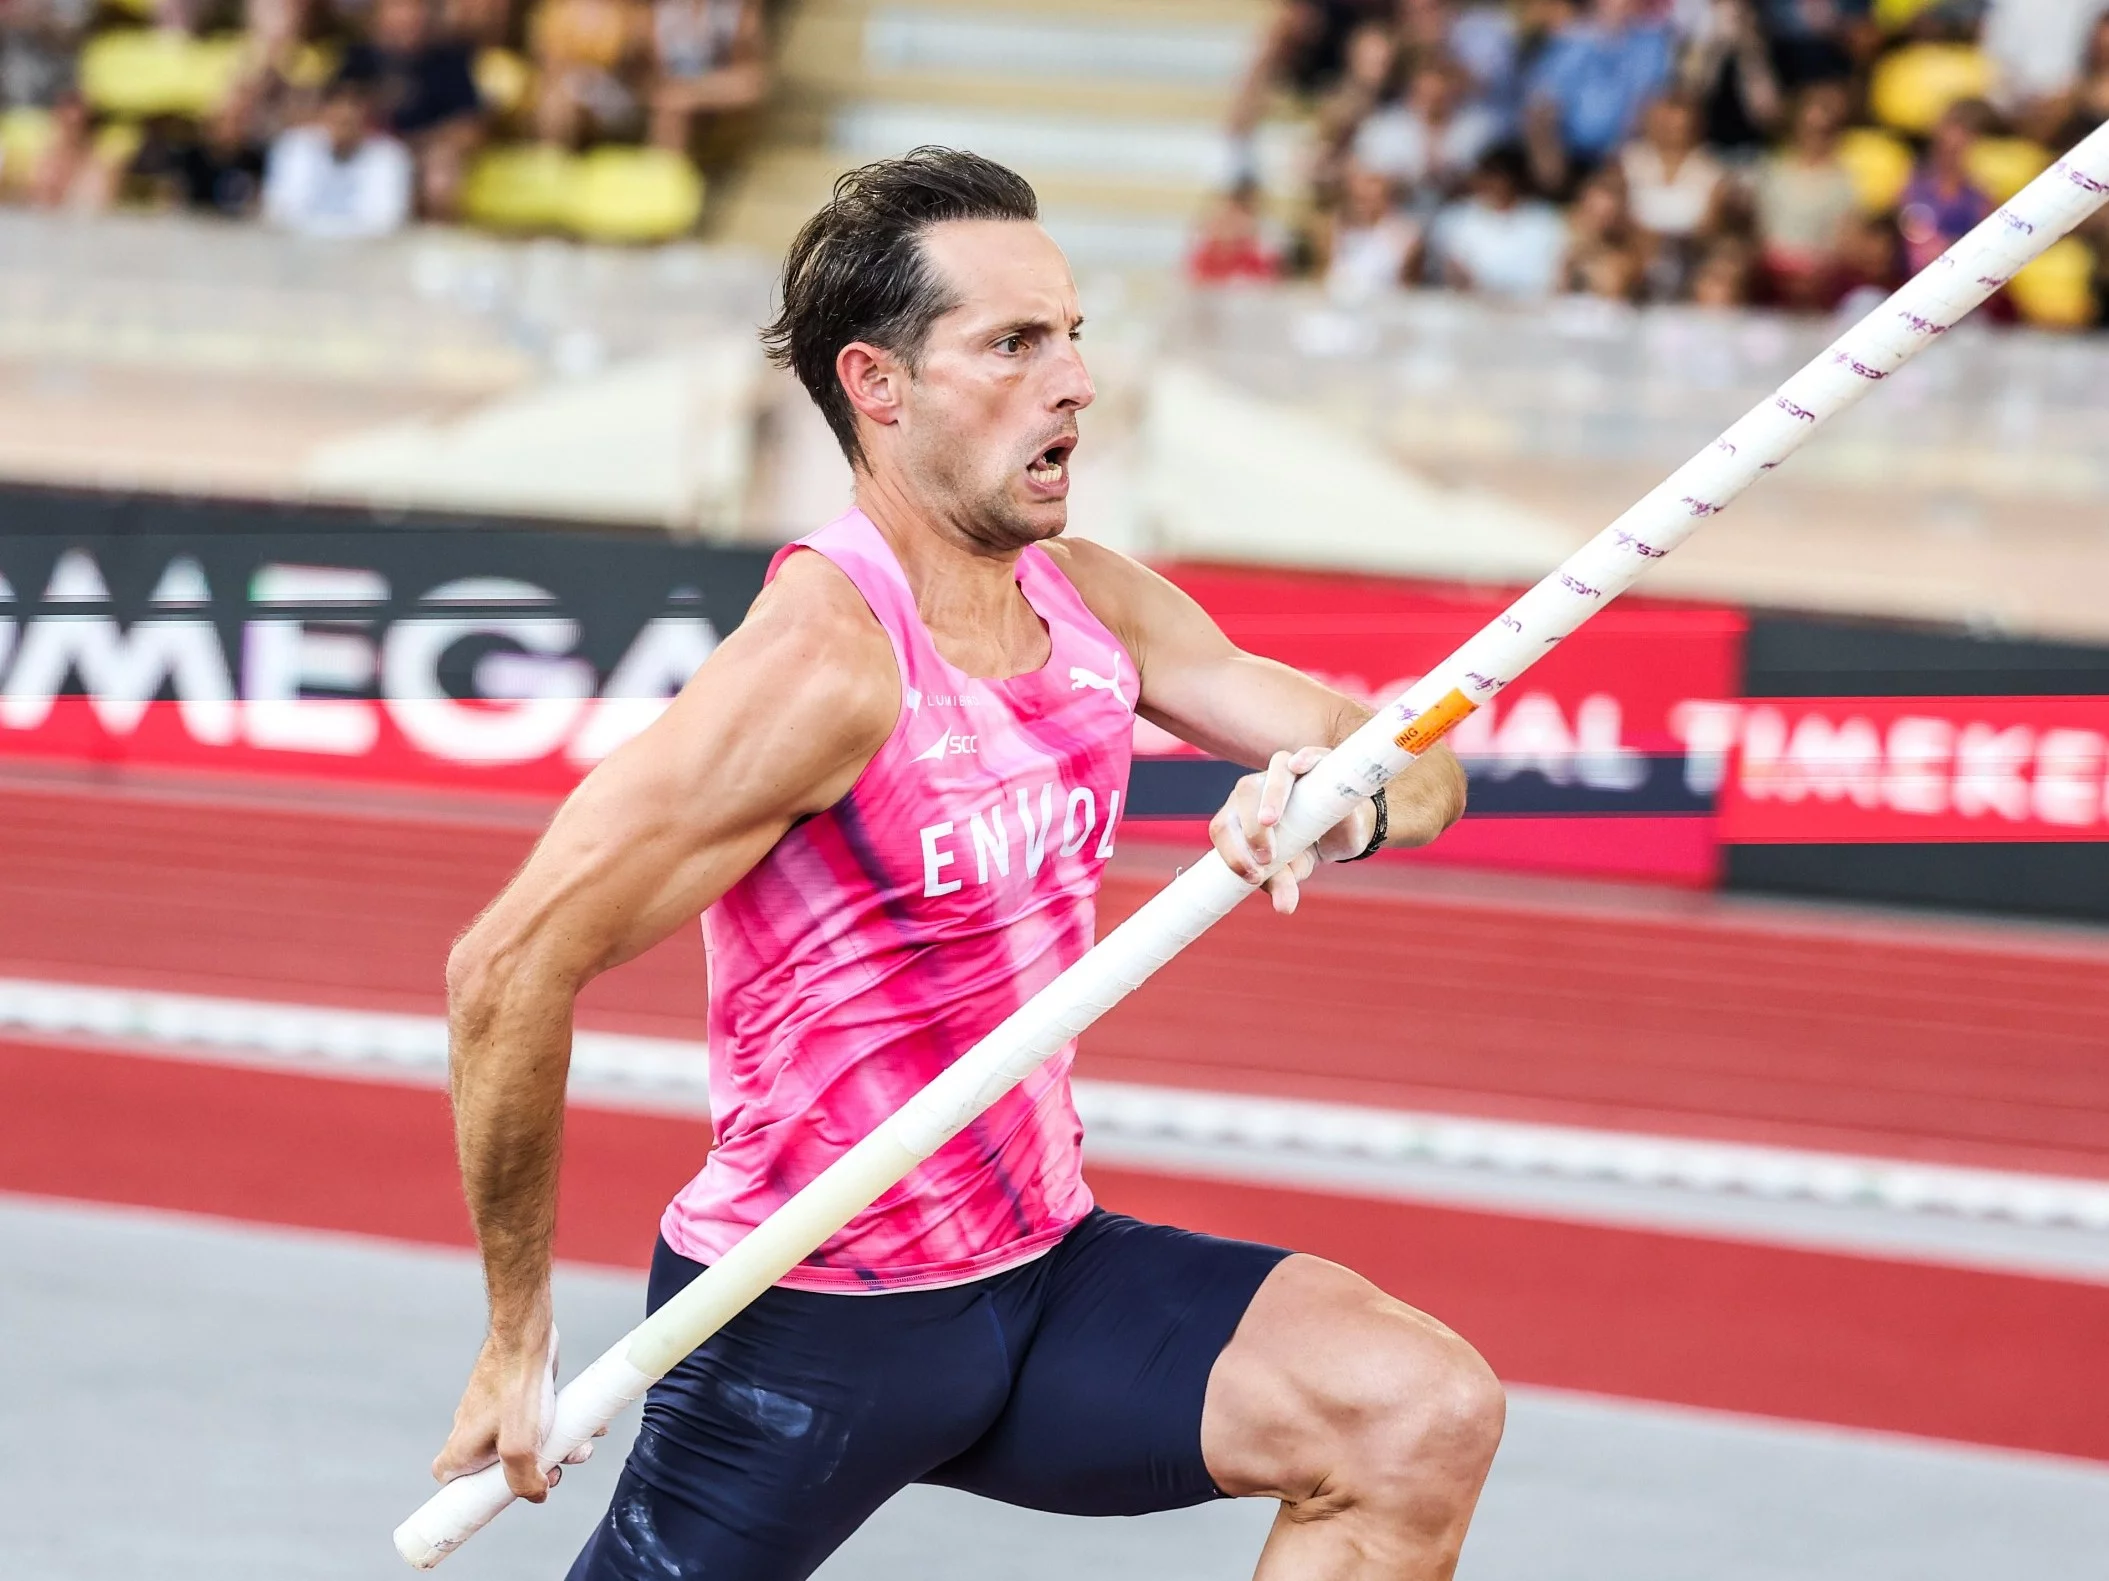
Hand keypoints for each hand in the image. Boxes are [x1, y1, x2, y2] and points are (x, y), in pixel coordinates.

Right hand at [431, 1320, 598, 1501]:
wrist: (527, 1336)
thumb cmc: (516, 1387)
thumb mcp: (519, 1446)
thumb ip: (524, 1480)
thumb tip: (537, 1495)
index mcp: (461, 1447)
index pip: (453, 1483)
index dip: (477, 1496)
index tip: (506, 1496)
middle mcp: (473, 1430)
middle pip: (499, 1469)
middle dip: (534, 1472)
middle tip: (557, 1470)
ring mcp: (496, 1413)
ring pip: (526, 1444)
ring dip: (556, 1449)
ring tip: (580, 1446)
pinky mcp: (518, 1398)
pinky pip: (539, 1422)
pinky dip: (561, 1427)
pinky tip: (587, 1426)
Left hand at [1210, 747, 1375, 915]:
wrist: (1344, 832)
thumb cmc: (1305, 848)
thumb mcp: (1293, 870)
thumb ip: (1283, 884)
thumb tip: (1285, 907)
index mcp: (1241, 814)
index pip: (1223, 826)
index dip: (1231, 851)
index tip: (1252, 876)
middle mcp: (1260, 788)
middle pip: (1244, 793)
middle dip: (1249, 827)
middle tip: (1265, 858)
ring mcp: (1290, 772)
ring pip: (1273, 769)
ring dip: (1271, 795)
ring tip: (1271, 821)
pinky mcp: (1320, 763)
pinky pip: (1310, 753)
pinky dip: (1305, 756)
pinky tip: (1299, 766)